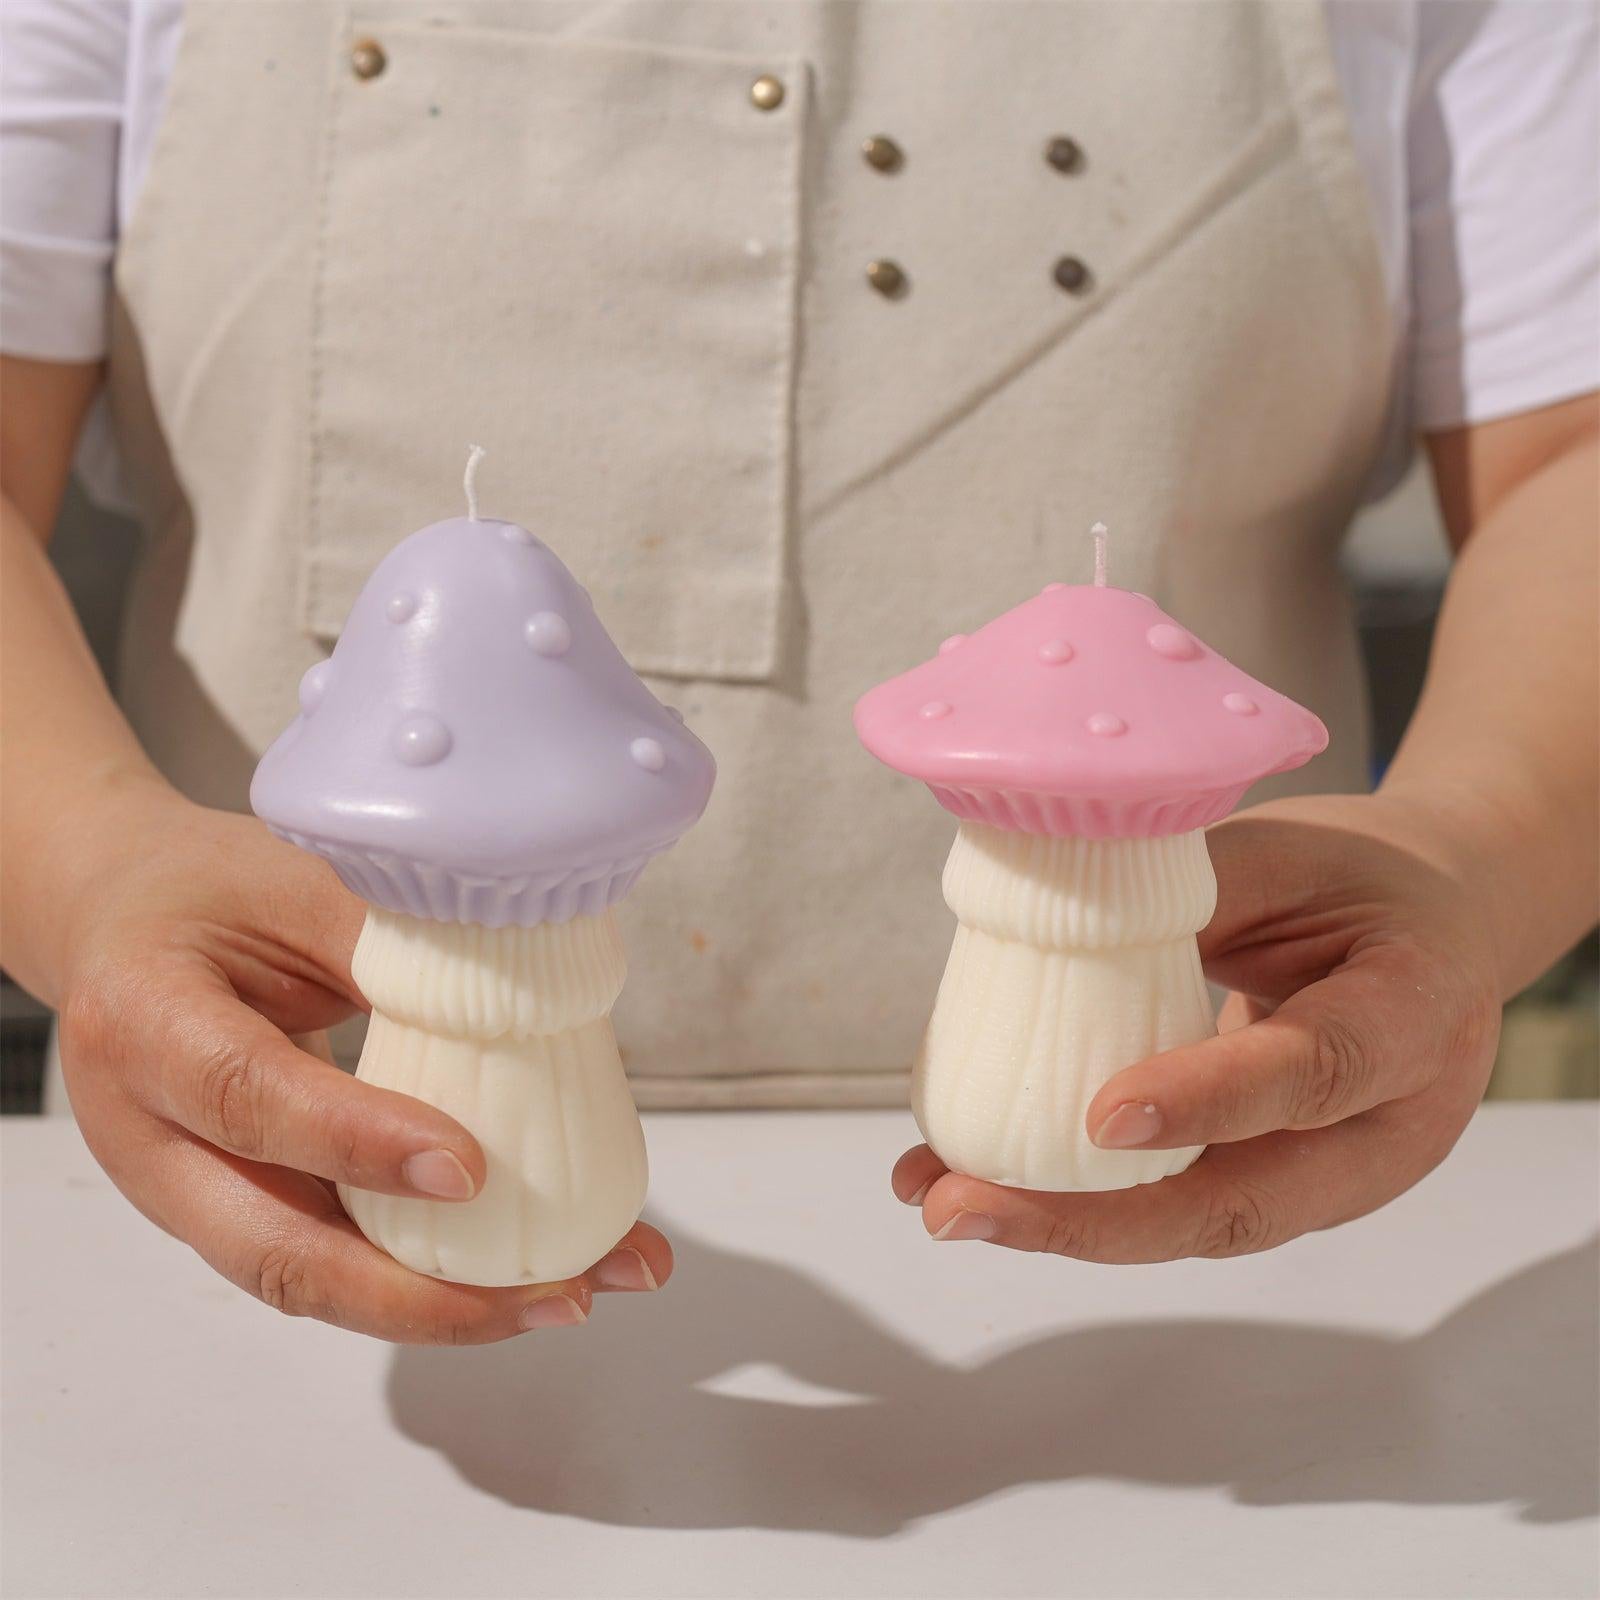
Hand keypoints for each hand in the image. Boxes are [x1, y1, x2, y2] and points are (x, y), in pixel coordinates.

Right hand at [55, 783, 671, 1340]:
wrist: (124, 924)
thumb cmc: (206, 894)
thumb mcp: (295, 884)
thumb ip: (390, 948)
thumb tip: (532, 1005)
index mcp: (146, 1024)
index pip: (248, 1098)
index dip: (356, 1143)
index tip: (467, 1167)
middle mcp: (152, 1139)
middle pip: (275, 1252)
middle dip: (423, 1297)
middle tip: (556, 1290)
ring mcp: (192, 1195)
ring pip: (314, 1281)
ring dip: (447, 1308)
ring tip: (568, 1294)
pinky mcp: (243, 1212)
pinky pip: (334, 1260)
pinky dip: (429, 1282)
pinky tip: (523, 1277)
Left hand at [891, 792, 1503, 1260]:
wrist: (1431, 930)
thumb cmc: (1359, 881)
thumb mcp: (1288, 855)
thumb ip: (1190, 896)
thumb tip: (1043, 919)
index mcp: (1409, 1015)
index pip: (1317, 1071)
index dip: (1212, 1100)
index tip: (1102, 1117)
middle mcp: (1380, 1129)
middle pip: (1241, 1204)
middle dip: (1091, 1221)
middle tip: (963, 1205)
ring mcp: (1323, 1175)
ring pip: (1191, 1222)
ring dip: (1055, 1222)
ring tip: (936, 1197)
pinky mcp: (1266, 1181)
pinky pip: (1168, 1202)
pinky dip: (1067, 1200)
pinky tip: (966, 1181)